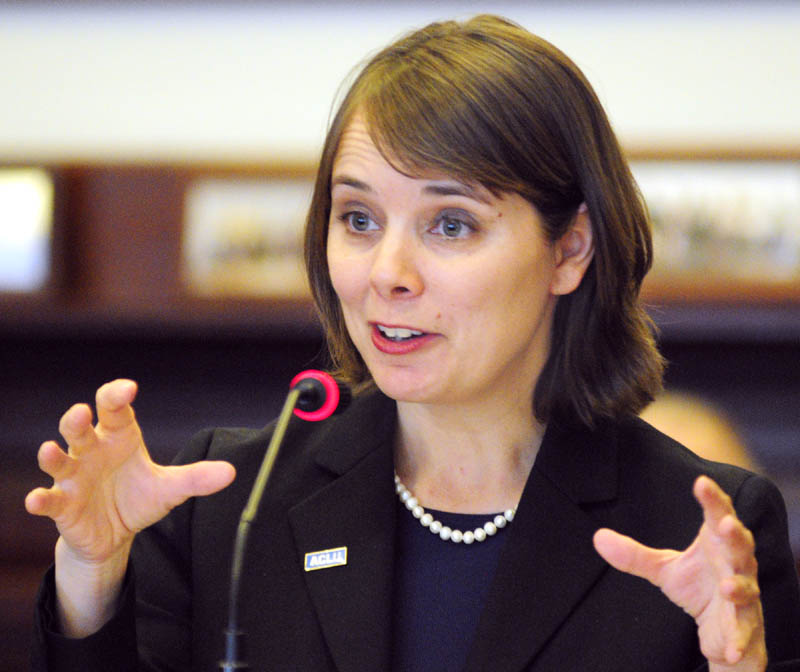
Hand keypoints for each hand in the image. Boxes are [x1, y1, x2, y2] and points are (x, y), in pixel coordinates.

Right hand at [25, 380, 235, 635]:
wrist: (114, 534)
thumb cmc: (138, 498)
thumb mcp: (170, 489)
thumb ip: (196, 478)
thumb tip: (232, 472)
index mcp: (119, 437)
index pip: (115, 408)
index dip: (117, 395)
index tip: (128, 388)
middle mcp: (92, 451)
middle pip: (79, 427)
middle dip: (77, 419)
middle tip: (82, 412)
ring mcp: (73, 477)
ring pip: (58, 458)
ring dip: (53, 454)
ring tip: (51, 449)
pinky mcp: (62, 505)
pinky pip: (47, 499)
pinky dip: (40, 499)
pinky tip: (36, 499)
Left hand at [593, 476, 765, 671]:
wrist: (725, 630)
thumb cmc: (700, 586)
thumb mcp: (664, 569)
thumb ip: (635, 554)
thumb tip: (597, 537)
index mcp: (717, 543)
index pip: (717, 514)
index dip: (712, 499)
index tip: (701, 482)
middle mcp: (736, 563)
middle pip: (740, 544)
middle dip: (735, 534)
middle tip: (726, 524)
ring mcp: (744, 594)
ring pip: (746, 585)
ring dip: (737, 586)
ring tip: (725, 587)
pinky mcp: (745, 624)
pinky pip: (744, 631)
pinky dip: (738, 640)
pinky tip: (730, 649)